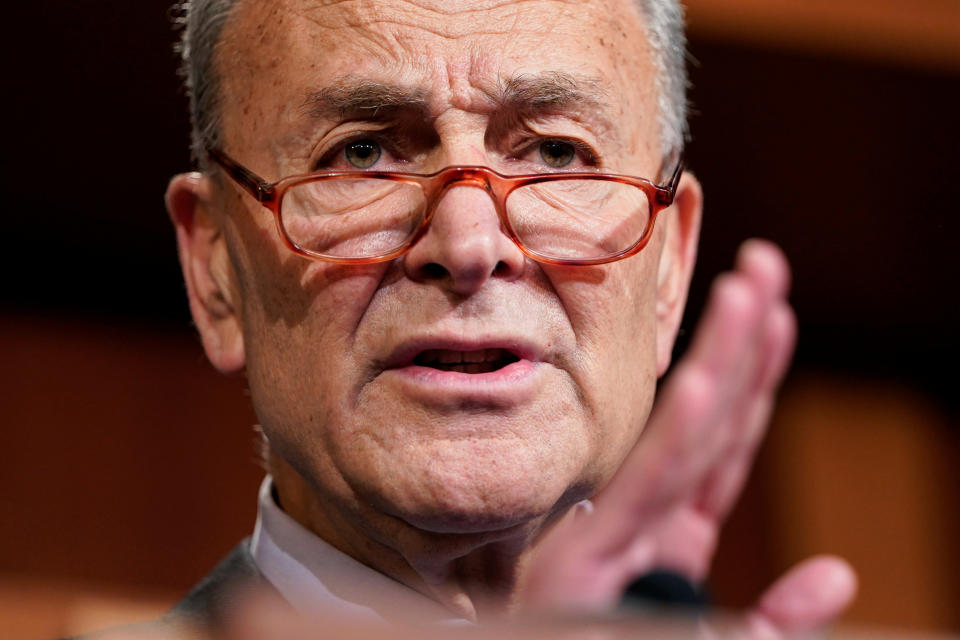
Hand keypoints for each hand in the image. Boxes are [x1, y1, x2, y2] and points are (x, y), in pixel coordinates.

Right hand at [521, 240, 855, 635]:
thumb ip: (776, 619)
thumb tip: (837, 574)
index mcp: (674, 535)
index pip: (726, 440)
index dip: (756, 374)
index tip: (776, 309)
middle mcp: (652, 520)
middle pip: (712, 419)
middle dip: (743, 338)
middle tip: (765, 262)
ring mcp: (624, 532)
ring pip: (690, 434)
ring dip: (723, 358)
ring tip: (749, 289)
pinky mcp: (591, 554)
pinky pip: (646, 488)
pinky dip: (676, 435)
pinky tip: (700, 384)